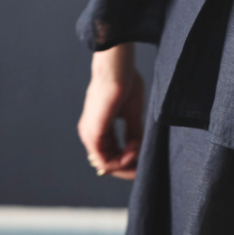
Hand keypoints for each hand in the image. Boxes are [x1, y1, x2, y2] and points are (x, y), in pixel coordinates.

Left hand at [77, 45, 143, 179]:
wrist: (117, 69)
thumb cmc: (125, 84)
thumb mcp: (132, 113)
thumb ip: (133, 133)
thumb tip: (137, 150)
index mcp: (99, 127)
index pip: (111, 153)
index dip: (128, 159)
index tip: (143, 157)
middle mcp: (90, 133)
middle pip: (108, 162)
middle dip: (128, 165)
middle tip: (143, 161)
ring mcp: (90, 135)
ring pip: (107, 164)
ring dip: (126, 162)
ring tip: (139, 150)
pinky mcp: (93, 134)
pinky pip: (106, 160)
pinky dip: (122, 160)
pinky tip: (134, 151)